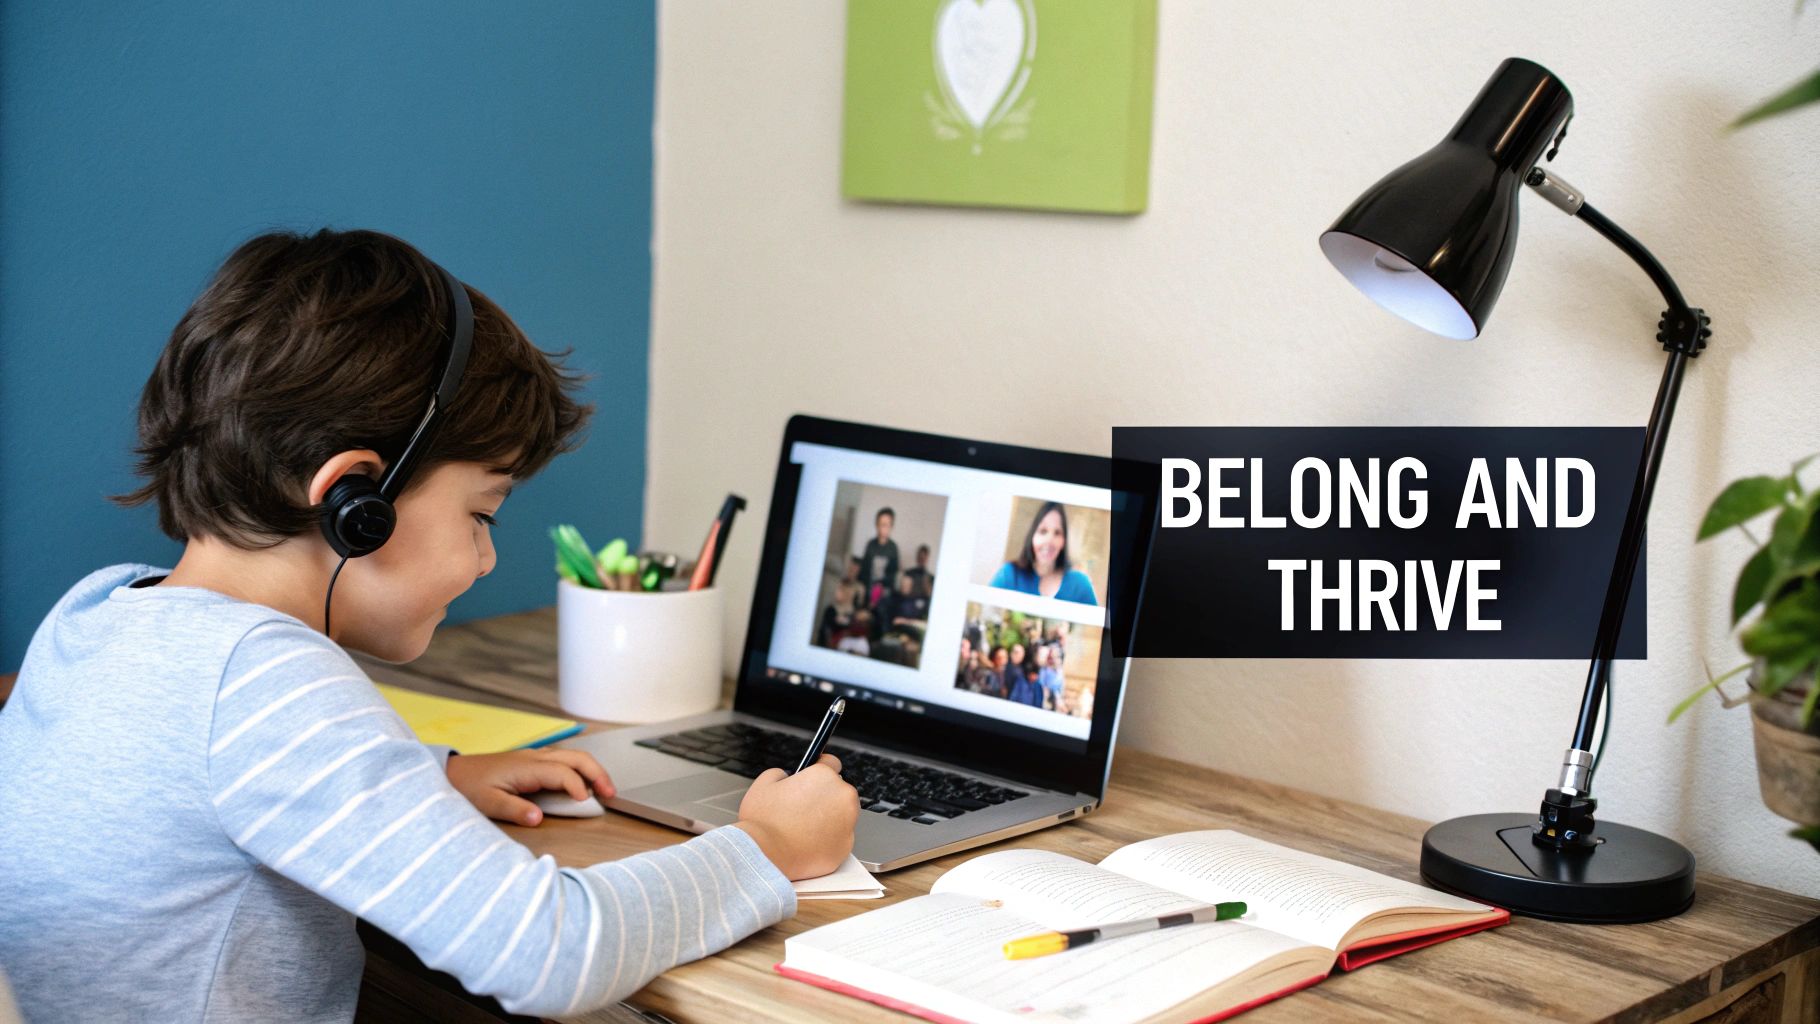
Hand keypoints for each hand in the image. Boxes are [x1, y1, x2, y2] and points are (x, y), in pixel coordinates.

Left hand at [445, 748, 615, 825]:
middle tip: (612, 794)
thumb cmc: (467, 787)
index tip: (588, 804)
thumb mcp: (487, 803)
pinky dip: (580, 771)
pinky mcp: (532, 763)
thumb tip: (538, 818)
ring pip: (573, 757)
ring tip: (605, 791)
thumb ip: (514, 810)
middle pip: (577, 757)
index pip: (564, 773)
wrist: (451, 773)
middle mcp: (535, 758)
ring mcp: (534, 758)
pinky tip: (583, 785)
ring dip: (592, 771)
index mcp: (527, 767)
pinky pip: (563, 762)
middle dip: (598, 773)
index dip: (578, 787)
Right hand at [733, 755, 859, 879]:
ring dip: (828, 820)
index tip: (815, 778)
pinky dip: (827, 841)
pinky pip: (839, 840)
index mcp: (824, 776)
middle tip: (801, 809)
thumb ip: (780, 774)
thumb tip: (786, 778)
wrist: (764, 857)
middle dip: (824, 798)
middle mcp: (842, 797)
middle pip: (839, 792)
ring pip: (842, 817)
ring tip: (802, 829)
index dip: (820, 770)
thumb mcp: (763, 784)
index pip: (832, 763)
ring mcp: (847, 823)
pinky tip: (807, 843)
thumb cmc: (763, 823)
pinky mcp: (845, 847)